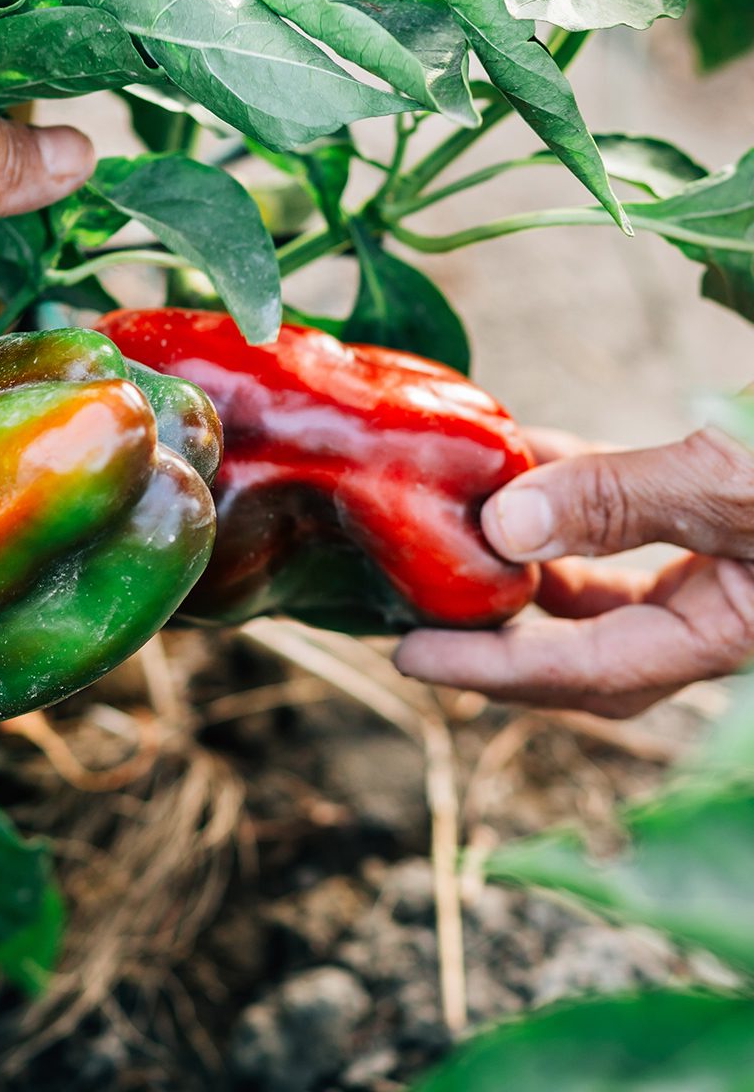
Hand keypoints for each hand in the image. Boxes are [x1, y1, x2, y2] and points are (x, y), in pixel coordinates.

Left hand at [394, 425, 753, 717]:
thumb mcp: (733, 477)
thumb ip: (622, 502)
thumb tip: (503, 529)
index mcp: (730, 632)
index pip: (588, 669)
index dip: (489, 665)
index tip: (409, 653)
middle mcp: (720, 615)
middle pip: (582, 649)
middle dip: (496, 635)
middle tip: (411, 612)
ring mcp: (721, 573)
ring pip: (598, 588)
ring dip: (524, 560)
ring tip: (452, 528)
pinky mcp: (720, 522)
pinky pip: (624, 525)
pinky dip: (567, 498)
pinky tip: (521, 461)